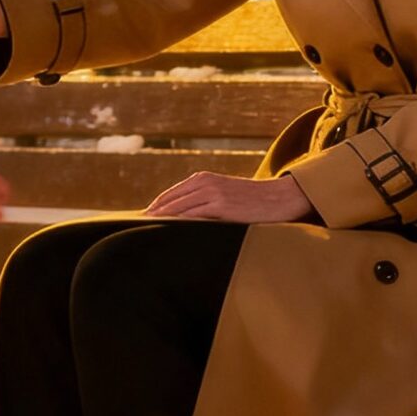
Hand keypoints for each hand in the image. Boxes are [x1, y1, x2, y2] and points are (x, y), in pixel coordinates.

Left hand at [145, 170, 310, 224]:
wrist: (282, 197)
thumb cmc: (253, 201)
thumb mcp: (225, 194)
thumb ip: (204, 201)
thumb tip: (182, 220)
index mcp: (203, 179)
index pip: (169, 196)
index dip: (153, 210)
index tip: (137, 223)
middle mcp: (205, 183)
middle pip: (168, 202)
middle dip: (151, 217)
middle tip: (133, 232)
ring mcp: (213, 194)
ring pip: (178, 210)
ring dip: (160, 222)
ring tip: (144, 236)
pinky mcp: (223, 206)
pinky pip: (194, 217)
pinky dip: (179, 225)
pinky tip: (168, 235)